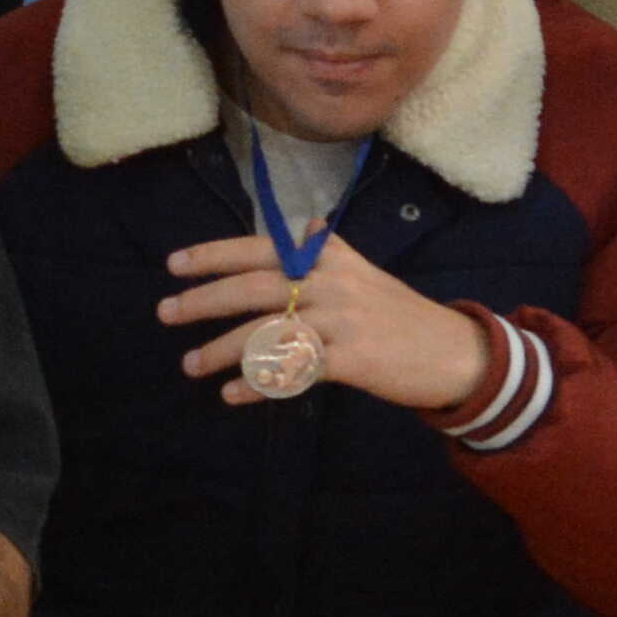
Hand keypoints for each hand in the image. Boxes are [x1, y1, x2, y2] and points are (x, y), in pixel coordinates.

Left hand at [156, 225, 495, 416]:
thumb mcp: (365, 271)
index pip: (261, 248)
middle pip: (254, 288)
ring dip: (221, 350)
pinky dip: (258, 383)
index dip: (214, 255)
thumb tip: (308, 223)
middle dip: (203, 300)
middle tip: (165, 312)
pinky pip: (291, 371)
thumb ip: (330, 250)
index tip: (174, 264)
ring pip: (266, 333)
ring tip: (190, 365)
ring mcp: (340, 321)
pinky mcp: (350, 360)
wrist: (450, 351)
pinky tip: (232, 394)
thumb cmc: (399, 314)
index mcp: (329, 257)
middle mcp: (330, 283)